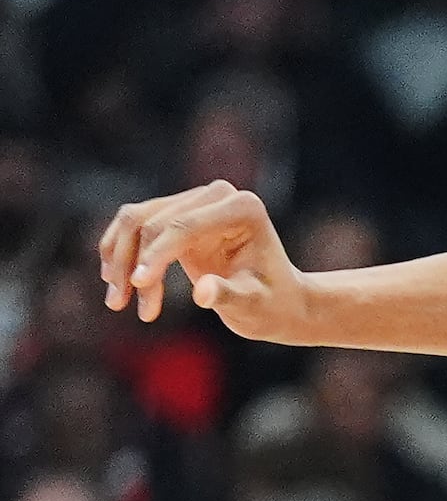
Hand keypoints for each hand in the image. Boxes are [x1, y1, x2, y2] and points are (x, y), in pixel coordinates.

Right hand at [98, 182, 313, 334]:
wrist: (278, 302)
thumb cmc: (271, 305)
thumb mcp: (254, 306)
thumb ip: (230, 296)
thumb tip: (204, 292)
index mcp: (243, 208)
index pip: (184, 226)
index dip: (156, 255)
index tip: (139, 286)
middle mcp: (218, 194)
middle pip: (154, 222)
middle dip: (134, 264)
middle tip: (121, 305)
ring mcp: (196, 199)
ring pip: (136, 221)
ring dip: (119, 260)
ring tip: (116, 302)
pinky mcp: (177, 212)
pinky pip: (134, 225)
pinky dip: (120, 254)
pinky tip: (115, 284)